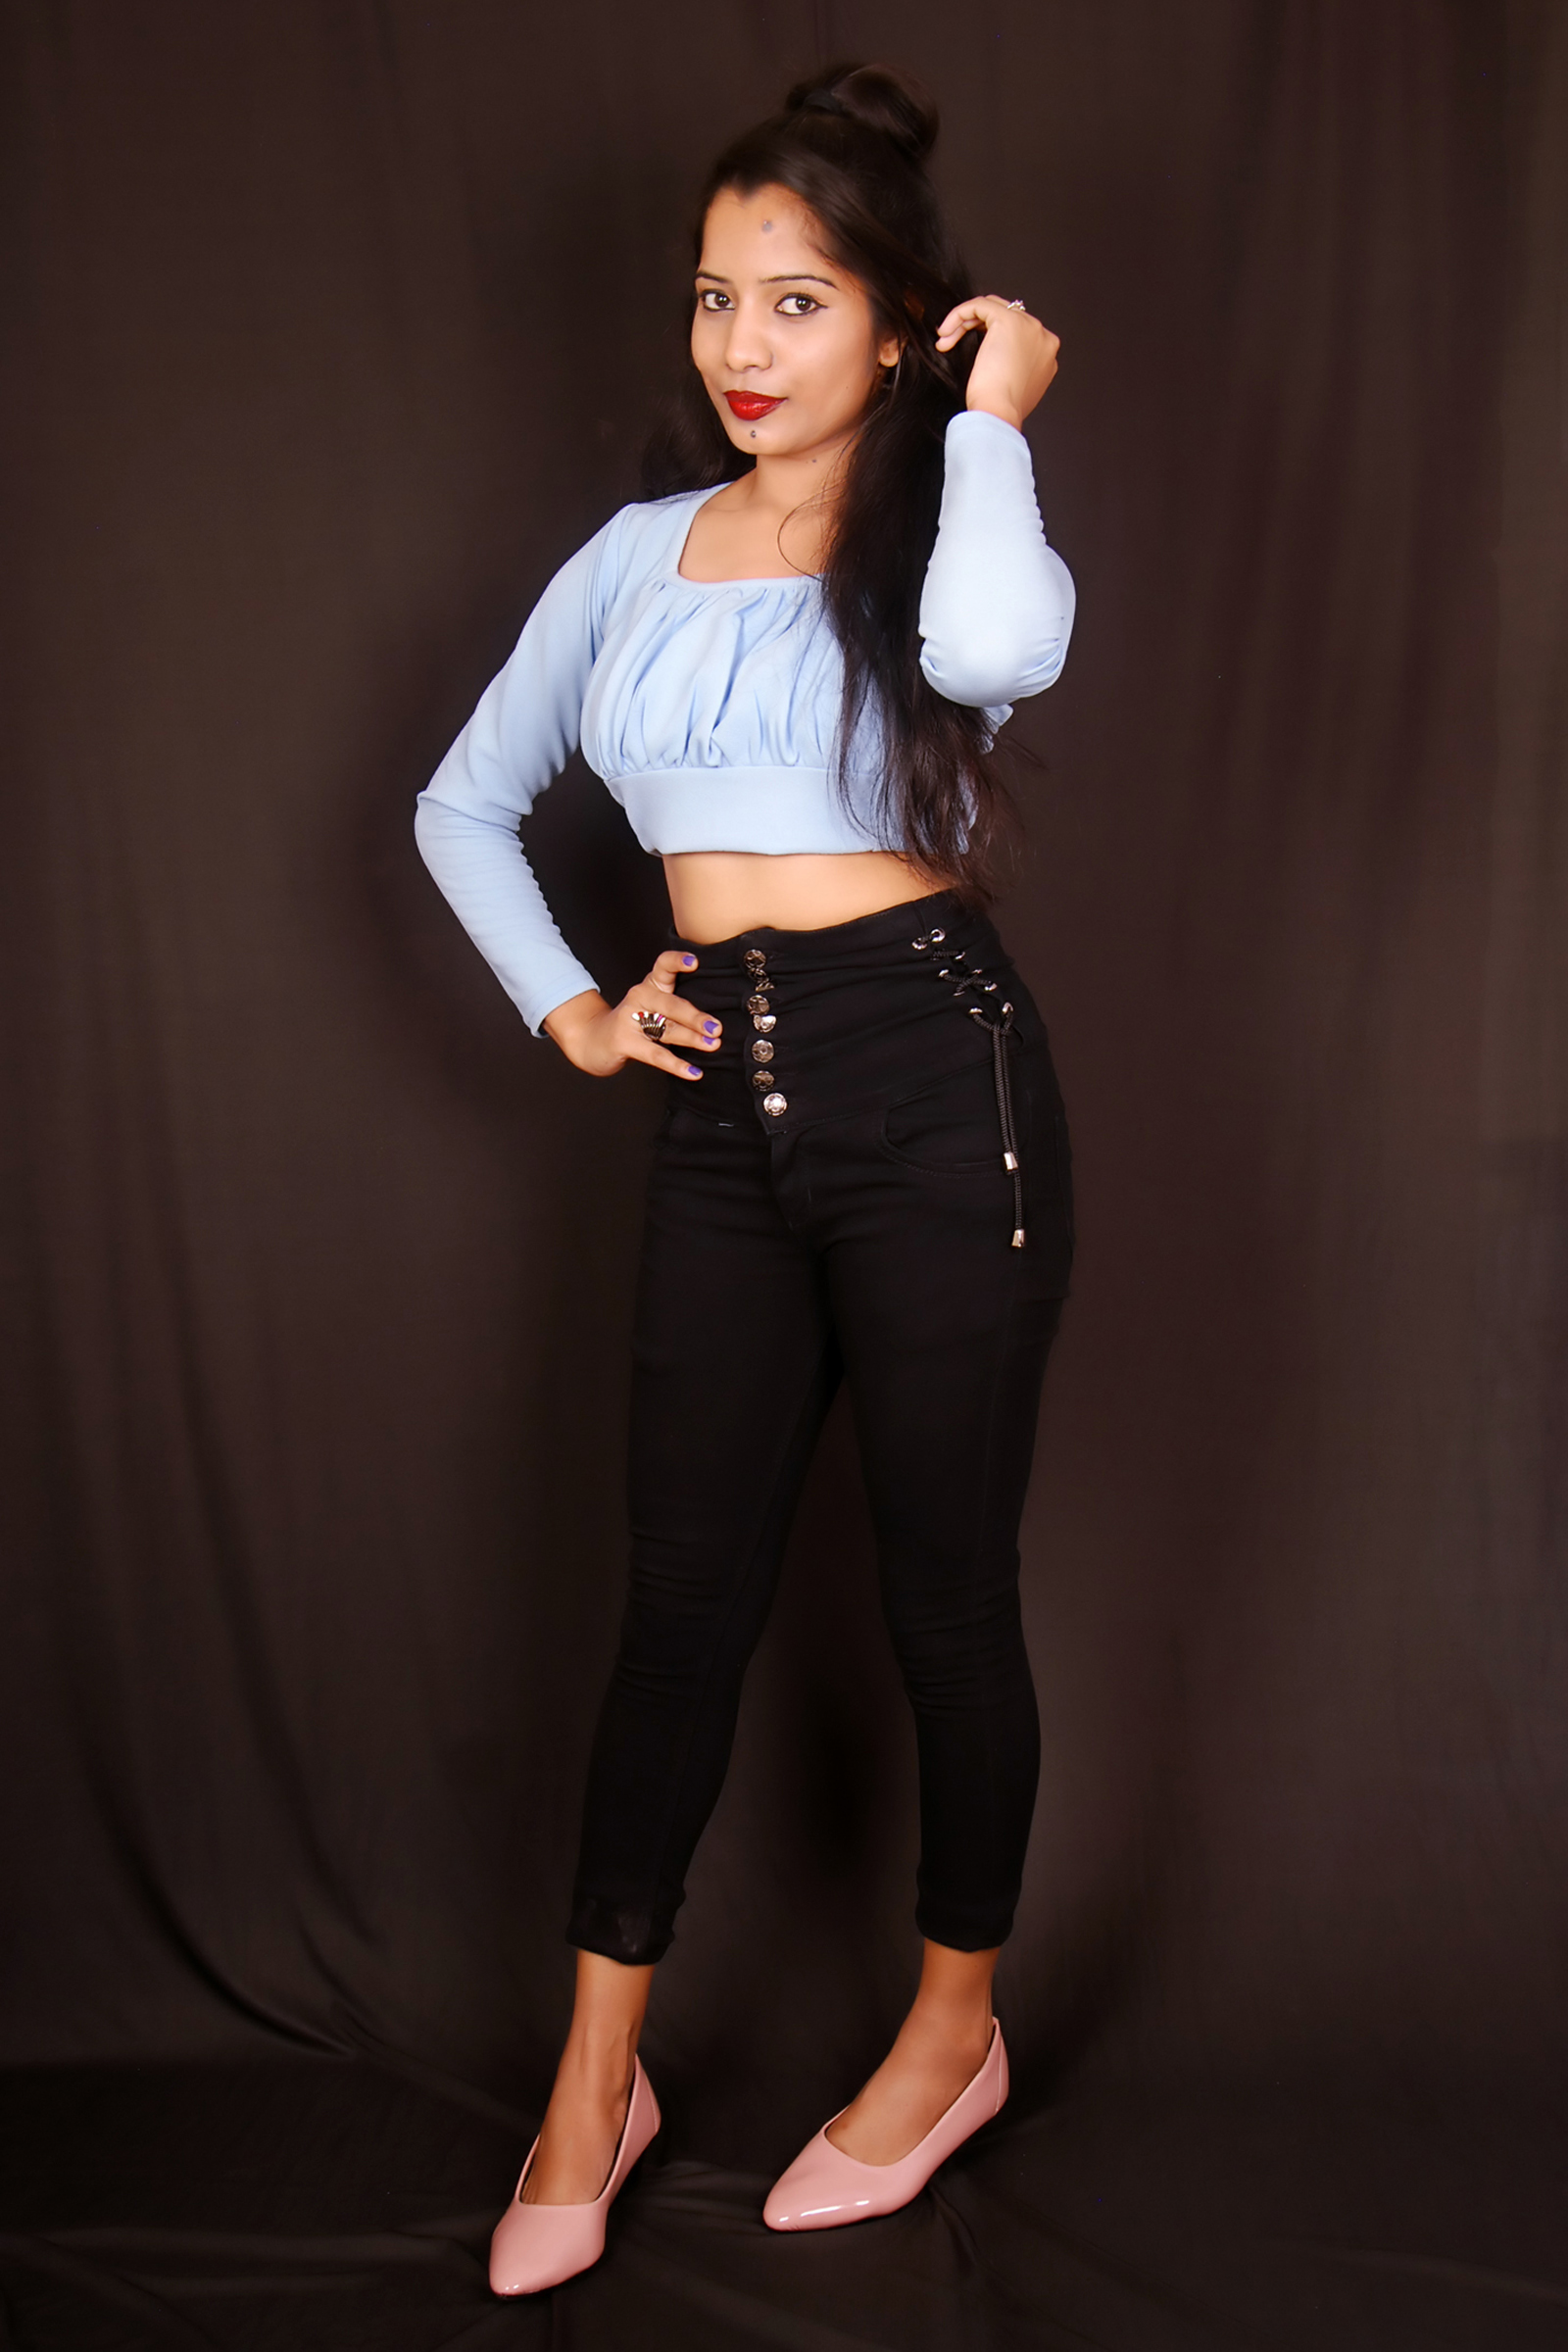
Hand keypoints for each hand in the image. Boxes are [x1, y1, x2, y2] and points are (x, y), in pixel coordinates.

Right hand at [542, 950, 719, 1078]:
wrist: (593, 1041)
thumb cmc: (633, 1025)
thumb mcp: (655, 1009)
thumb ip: (680, 1011)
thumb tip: (717, 1025)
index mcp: (651, 985)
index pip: (664, 966)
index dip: (678, 961)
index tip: (696, 962)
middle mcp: (640, 997)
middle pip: (671, 1004)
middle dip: (695, 1017)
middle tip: (717, 1027)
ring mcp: (629, 1019)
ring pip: (666, 1029)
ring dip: (691, 1038)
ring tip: (713, 1046)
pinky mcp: (624, 1042)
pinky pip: (656, 1055)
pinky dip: (677, 1065)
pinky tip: (693, 1072)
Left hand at [934, 296, 1059, 431]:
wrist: (1000, 413)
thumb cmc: (1002, 409)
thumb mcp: (1014, 387)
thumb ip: (1014, 368)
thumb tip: (998, 360)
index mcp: (1045, 352)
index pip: (1017, 330)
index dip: (990, 336)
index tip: (972, 352)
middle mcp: (1041, 335)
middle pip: (1005, 314)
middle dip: (976, 326)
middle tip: (953, 342)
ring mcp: (1027, 325)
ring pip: (991, 307)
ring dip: (964, 321)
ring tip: (946, 340)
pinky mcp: (1007, 320)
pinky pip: (979, 305)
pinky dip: (958, 314)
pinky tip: (945, 333)